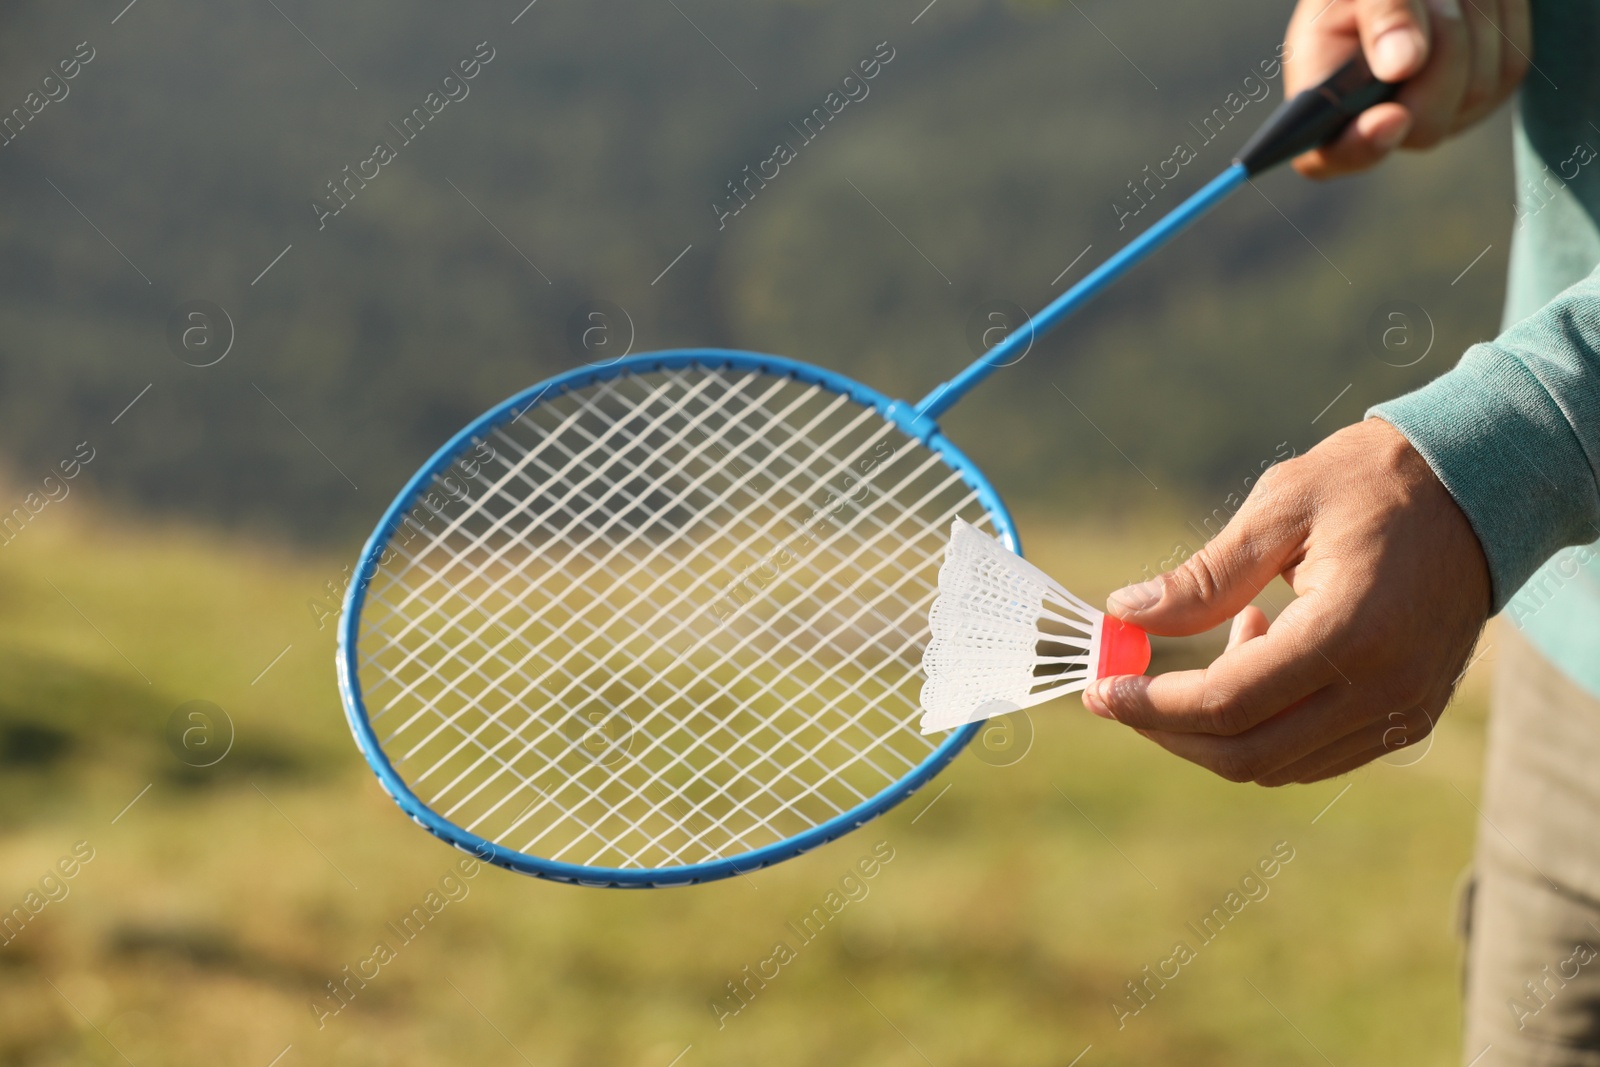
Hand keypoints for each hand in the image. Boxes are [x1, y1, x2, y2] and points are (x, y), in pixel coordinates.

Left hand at [1082, 418, 1490, 784]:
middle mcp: (1383, 690)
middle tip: (1122, 694)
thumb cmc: (1373, 482)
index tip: (1099, 690)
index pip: (1228, 703)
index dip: (1152, 706)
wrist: (1481, 488)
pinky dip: (1265, 725)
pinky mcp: (1408, 718)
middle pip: (1247, 754)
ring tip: (1220, 638)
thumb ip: (1204, 578)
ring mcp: (1402, 713)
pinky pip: (1315, 753)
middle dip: (1169, 731)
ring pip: (1279, 763)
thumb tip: (1125, 614)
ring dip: (1217, 727)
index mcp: (1349, 634)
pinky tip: (1259, 650)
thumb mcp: (1280, 509)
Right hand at [1284, 0, 1530, 177]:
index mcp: (1324, 106)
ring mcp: (1439, 117)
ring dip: (1472, 19)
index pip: (1331, 156)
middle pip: (1427, 124)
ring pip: (1479, 88)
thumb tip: (1403, 66)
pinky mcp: (1488, 91)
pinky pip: (1510, 61)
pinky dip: (1499, 15)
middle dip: (1442, 49)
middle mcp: (1381, 127)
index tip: (1389, 118)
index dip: (1360, 146)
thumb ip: (1378, 16)